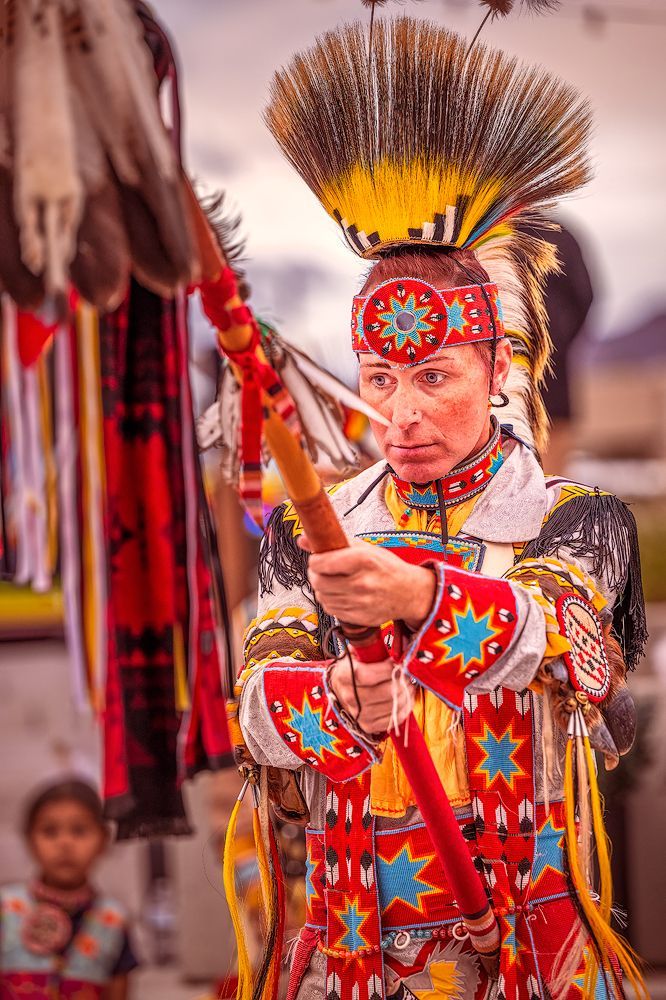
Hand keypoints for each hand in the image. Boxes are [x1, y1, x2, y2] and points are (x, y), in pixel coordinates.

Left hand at [301, 537, 435, 629]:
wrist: (409, 593)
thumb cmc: (386, 568)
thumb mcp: (365, 549)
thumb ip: (335, 542)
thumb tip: (303, 539)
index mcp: (363, 560)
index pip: (322, 563)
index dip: (314, 560)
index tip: (317, 559)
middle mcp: (361, 582)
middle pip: (318, 581)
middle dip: (314, 575)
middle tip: (320, 571)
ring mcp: (360, 602)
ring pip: (322, 596)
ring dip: (322, 588)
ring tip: (331, 581)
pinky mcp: (358, 617)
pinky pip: (331, 609)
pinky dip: (330, 601)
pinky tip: (339, 594)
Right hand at [329, 654, 414, 734]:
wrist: (339, 689)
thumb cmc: (352, 667)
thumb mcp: (357, 653)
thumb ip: (373, 647)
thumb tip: (400, 643)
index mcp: (343, 676)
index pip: (367, 675)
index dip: (387, 669)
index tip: (398, 662)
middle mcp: (349, 697)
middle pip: (385, 692)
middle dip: (402, 681)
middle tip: (408, 673)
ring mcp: (359, 715)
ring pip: (393, 706)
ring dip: (407, 694)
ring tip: (409, 684)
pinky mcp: (368, 726)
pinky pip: (394, 719)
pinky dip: (405, 708)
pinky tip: (406, 697)